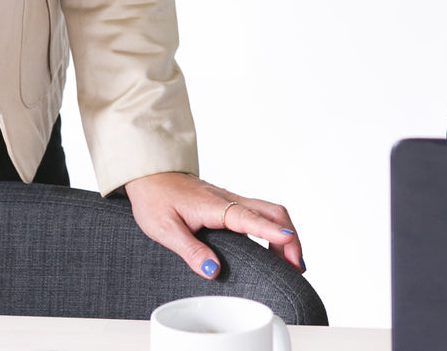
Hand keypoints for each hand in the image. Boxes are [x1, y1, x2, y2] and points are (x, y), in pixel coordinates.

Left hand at [124, 171, 303, 278]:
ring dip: (286, 234)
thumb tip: (213, 271)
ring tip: (293, 263)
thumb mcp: (165, 229)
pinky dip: (275, 230)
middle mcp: (228, 200)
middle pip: (272, 211)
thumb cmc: (156, 199)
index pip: (249, 218)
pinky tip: (275, 248)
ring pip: (270, 211)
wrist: (150, 174)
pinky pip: (261, 214)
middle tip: (296, 266)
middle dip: (290, 237)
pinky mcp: (230, 205)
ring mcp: (232, 200)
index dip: (270, 232)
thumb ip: (190, 250)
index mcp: (214, 206)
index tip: (290, 243)